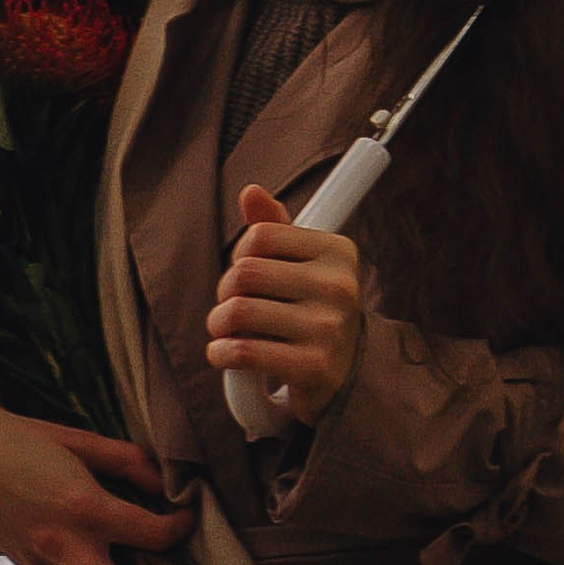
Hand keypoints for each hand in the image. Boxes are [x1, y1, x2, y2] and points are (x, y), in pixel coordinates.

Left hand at [207, 183, 364, 425]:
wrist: (345, 373)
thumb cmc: (313, 308)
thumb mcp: (302, 264)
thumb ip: (275, 227)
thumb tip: (250, 192)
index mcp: (338, 251)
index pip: (260, 236)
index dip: (240, 255)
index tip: (246, 274)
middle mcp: (340, 286)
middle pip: (244, 273)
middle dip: (225, 292)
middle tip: (230, 306)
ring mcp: (329, 328)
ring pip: (239, 312)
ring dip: (218, 325)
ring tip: (224, 331)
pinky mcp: (314, 367)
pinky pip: (244, 352)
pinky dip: (221, 354)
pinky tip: (223, 354)